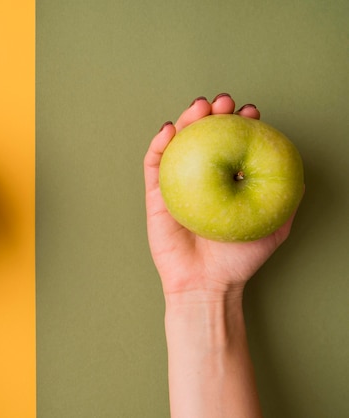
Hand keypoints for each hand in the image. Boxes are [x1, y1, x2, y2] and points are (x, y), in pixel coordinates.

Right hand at [144, 94, 301, 301]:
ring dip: (186, 119)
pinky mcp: (155, 194)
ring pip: (178, 143)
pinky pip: (154, 164)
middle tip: (224, 102)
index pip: (232, 143)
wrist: (207, 283)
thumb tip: (298, 173)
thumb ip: (286, 200)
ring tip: (199, 106)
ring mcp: (176, 183)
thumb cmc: (238, 260)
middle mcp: (200, 177)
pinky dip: (158, 144)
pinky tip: (168, 130)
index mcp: (226, 181)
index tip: (250, 112)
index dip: (240, 123)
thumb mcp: (273, 227)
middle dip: (214, 113)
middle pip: (204, 136)